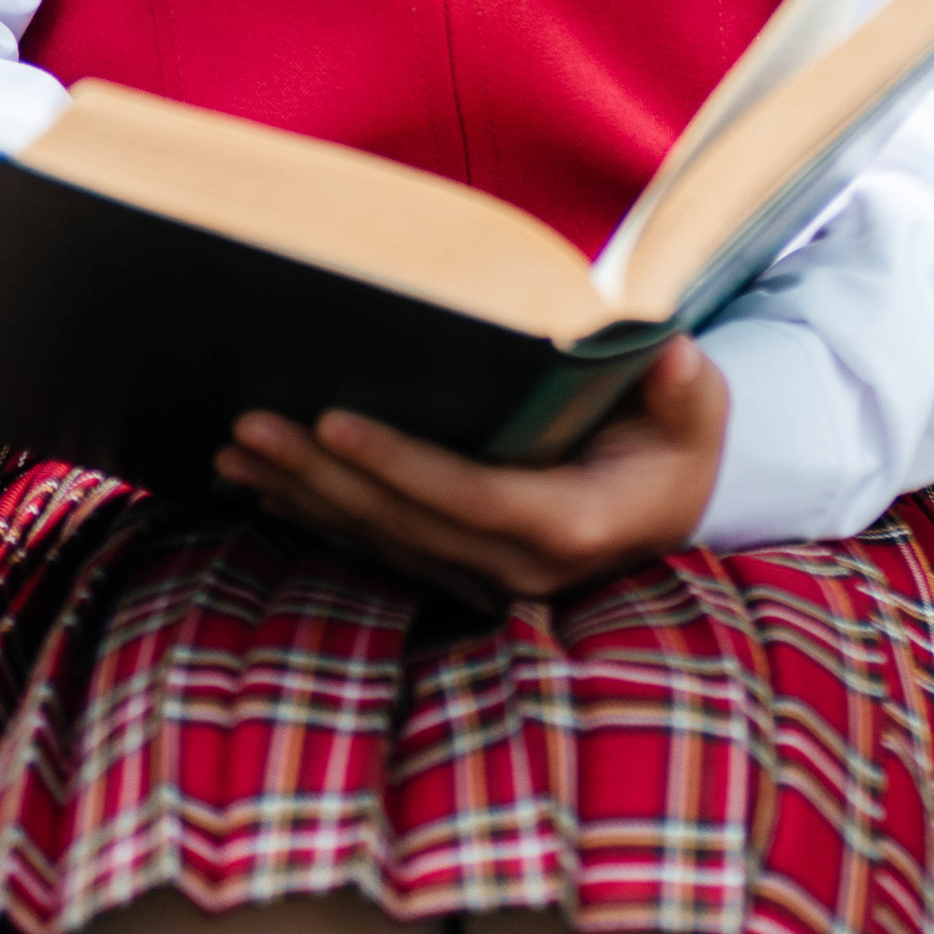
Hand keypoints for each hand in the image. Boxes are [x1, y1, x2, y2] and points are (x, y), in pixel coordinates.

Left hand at [214, 336, 729, 607]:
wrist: (678, 503)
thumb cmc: (678, 437)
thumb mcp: (698, 407)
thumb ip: (685, 387)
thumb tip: (671, 355)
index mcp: (571, 524)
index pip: (469, 495)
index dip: (398, 463)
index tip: (332, 422)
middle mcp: (519, 568)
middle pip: (402, 520)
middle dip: (320, 474)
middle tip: (249, 424)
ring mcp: (483, 579)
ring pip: (378, 539)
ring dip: (302, 496)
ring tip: (236, 449)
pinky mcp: (457, 572)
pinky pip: (379, 546)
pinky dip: (319, 515)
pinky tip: (264, 486)